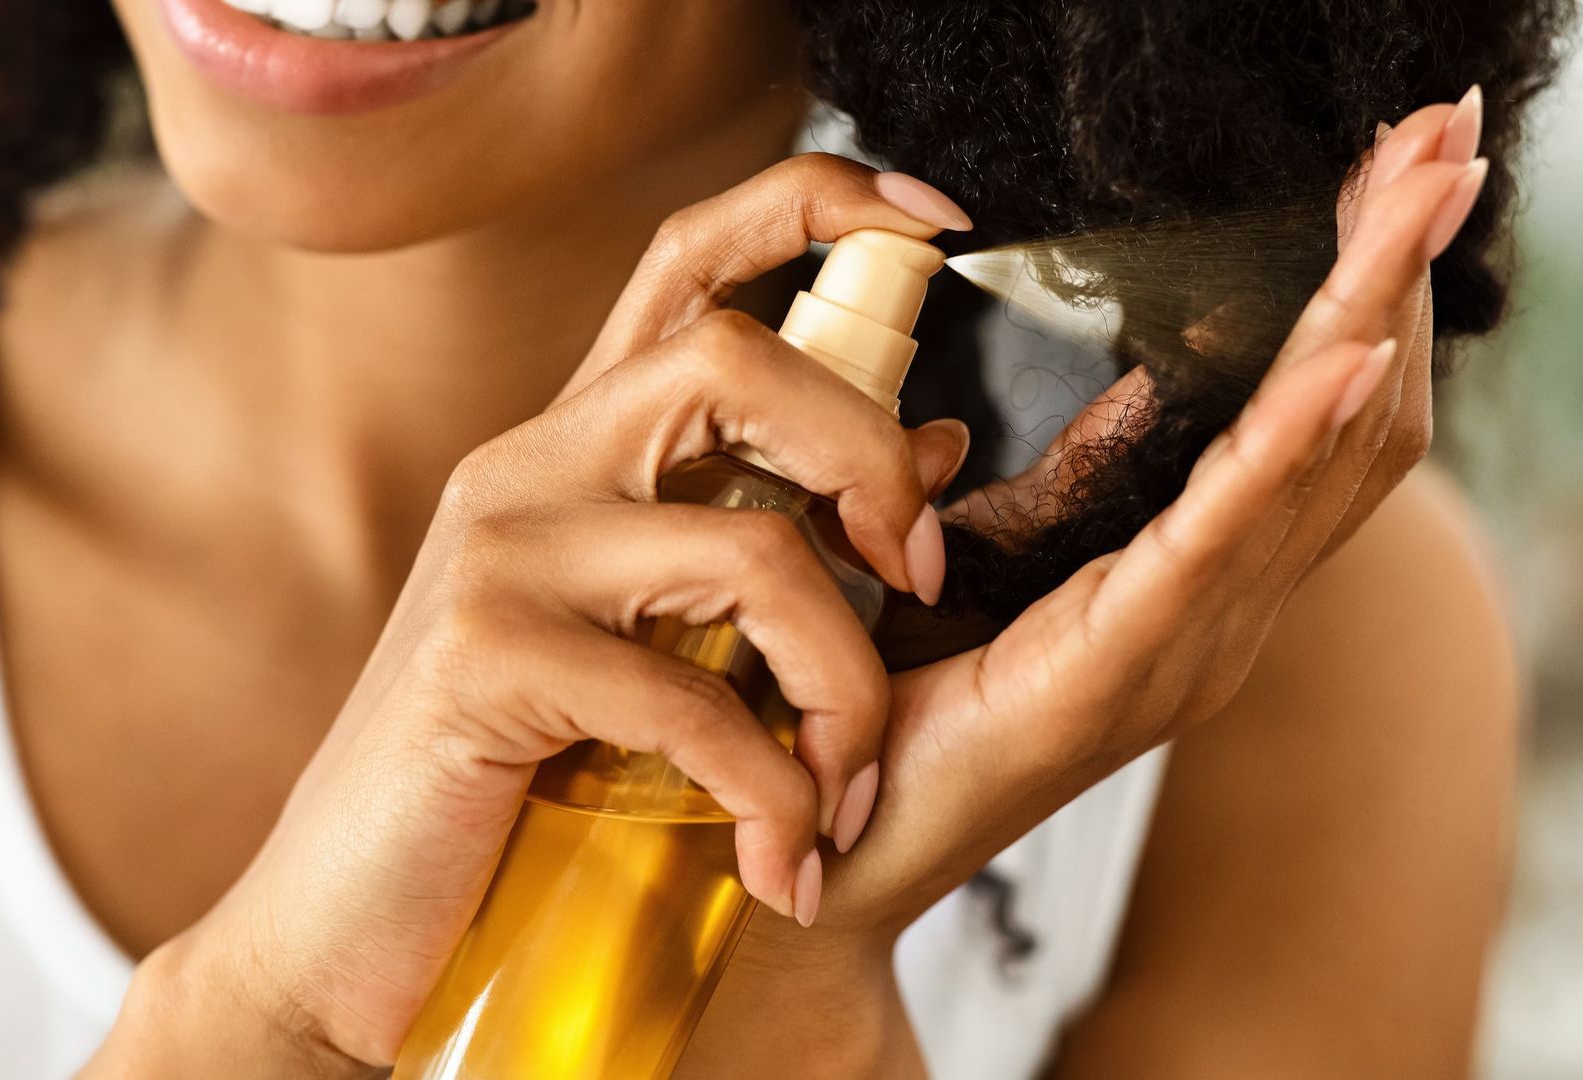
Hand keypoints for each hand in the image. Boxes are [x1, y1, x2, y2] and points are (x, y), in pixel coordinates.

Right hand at [88, 153, 976, 1073]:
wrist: (342, 923)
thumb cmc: (511, 785)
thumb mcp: (651, 643)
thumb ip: (770, 539)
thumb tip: (934, 445)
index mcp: (574, 449)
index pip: (689, 258)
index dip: (817, 205)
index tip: (938, 226)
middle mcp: (527, 469)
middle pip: (734, 357)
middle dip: (869, 460)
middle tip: (916, 576)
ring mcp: (495, 555)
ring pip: (748, 546)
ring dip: (844, 684)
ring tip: (846, 789)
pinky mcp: (479, 661)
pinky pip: (690, 699)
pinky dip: (770, 790)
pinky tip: (778, 857)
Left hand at [789, 97, 1483, 943]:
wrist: (826, 854)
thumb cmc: (884, 713)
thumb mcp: (943, 580)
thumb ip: (983, 508)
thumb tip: (957, 425)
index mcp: (1187, 584)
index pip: (1307, 417)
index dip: (1357, 293)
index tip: (1391, 172)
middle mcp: (1219, 612)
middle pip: (1345, 416)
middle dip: (1394, 268)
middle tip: (1445, 133)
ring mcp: (1188, 647)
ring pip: (1313, 456)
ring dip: (1370, 312)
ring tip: (1421, 186)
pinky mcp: (1119, 670)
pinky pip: (1221, 540)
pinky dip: (1287, 444)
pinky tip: (1346, 356)